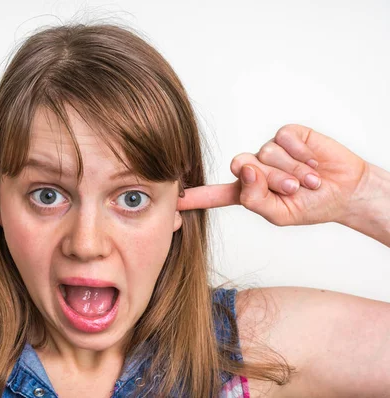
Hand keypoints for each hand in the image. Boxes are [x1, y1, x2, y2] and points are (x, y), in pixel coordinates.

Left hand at [178, 124, 367, 225]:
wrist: (345, 191)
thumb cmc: (312, 205)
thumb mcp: (281, 214)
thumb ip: (255, 199)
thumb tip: (244, 169)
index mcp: (247, 192)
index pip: (214, 194)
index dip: (194, 196)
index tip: (173, 200)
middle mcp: (253, 169)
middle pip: (242, 167)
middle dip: (272, 180)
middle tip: (295, 189)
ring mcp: (268, 151)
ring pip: (265, 154)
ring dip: (292, 170)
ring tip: (309, 179)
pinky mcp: (286, 135)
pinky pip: (283, 140)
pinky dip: (300, 154)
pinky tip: (313, 161)